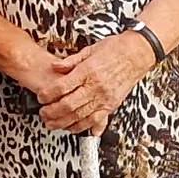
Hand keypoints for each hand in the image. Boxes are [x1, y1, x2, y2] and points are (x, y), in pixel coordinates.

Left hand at [36, 31, 157, 134]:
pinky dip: (83, 127)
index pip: (62, 87)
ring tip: (52, 124)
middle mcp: (96, 86)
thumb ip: (70, 61)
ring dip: (63, 123)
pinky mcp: (111, 105)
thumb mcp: (89, 50)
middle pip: (68, 105)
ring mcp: (104, 97)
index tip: (41, 96)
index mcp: (88, 71)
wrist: (137, 53)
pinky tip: (74, 128)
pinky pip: (95, 121)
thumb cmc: (115, 49)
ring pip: (80, 116)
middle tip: (43, 113)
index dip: (48, 94)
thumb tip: (55, 66)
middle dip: (52, 112)